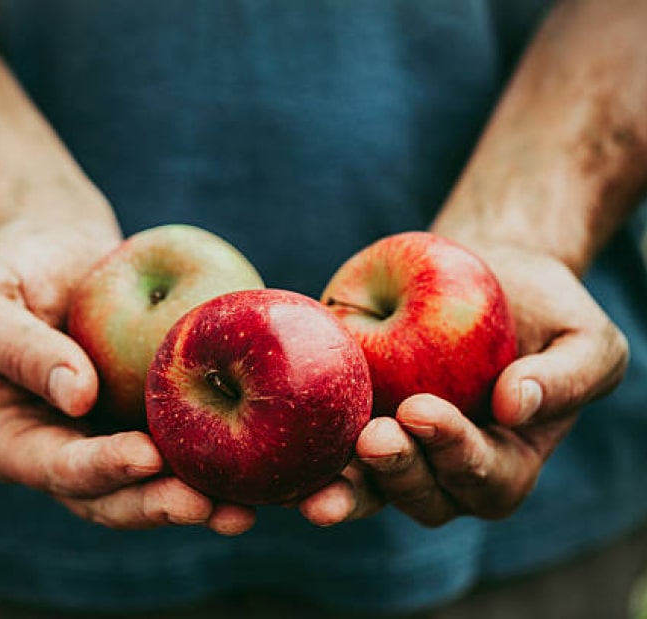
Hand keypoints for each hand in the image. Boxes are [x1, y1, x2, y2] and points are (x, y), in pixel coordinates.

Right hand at [0, 216, 255, 534]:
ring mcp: (112, 439)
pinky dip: (218, 460)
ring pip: (155, 485)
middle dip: (158, 505)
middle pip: (112, 497)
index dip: (101, 469)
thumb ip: (19, 349)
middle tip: (207, 505)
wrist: (54, 250)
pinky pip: (185, 444)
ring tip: (243, 511)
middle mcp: (67, 452)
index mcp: (16, 441)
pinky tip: (258, 465)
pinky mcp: (151, 418)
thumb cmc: (6, 271)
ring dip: (197, 501)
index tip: (145, 456)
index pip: (58, 467)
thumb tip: (77, 395)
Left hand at [299, 244, 628, 526]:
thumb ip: (567, 378)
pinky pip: (329, 450)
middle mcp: (445, 467)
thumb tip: (515, 406)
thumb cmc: (542, 309)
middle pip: (423, 496)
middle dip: (397, 472)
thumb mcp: (584, 338)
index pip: (483, 476)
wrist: (482, 272)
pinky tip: (285, 450)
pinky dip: (307, 458)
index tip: (423, 411)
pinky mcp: (353, 420)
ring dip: (346, 487)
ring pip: (370, 489)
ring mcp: (396, 449)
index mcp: (505, 461)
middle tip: (373, 437)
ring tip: (320, 479)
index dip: (454, 452)